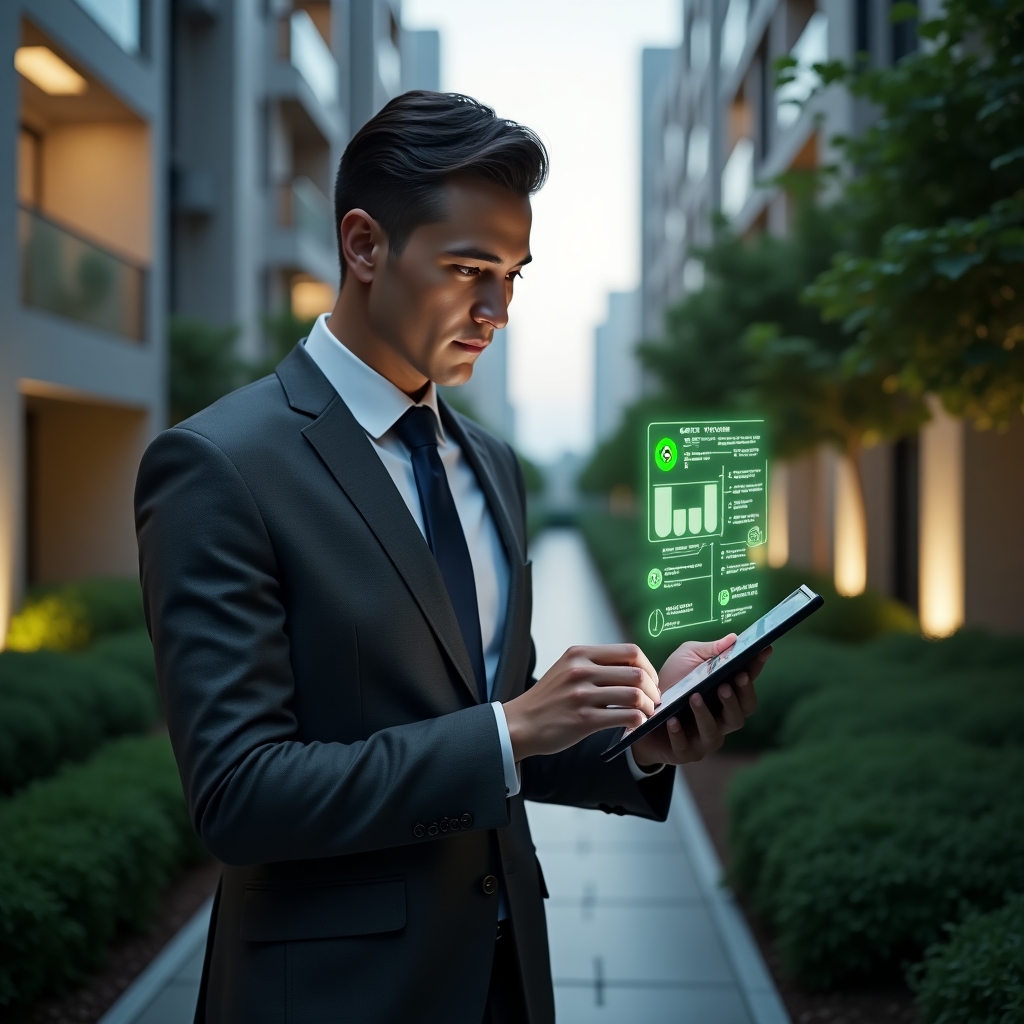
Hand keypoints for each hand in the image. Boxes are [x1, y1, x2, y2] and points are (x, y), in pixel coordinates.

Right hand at [504, 645, 661, 761]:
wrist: (521, 723)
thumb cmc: (548, 699)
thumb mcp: (568, 669)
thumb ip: (596, 665)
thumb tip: (634, 669)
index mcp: (580, 654)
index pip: (630, 651)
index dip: (648, 666)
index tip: (650, 680)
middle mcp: (581, 670)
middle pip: (636, 673)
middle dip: (652, 689)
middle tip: (653, 700)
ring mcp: (582, 695)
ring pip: (634, 695)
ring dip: (648, 707)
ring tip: (645, 714)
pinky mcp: (583, 719)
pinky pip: (625, 717)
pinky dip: (637, 721)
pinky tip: (633, 725)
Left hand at [630, 635, 770, 767]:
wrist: (640, 709)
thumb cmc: (671, 681)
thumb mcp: (686, 658)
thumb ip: (709, 650)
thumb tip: (734, 638)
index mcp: (726, 694)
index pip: (747, 682)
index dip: (756, 667)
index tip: (762, 650)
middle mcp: (721, 718)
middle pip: (741, 713)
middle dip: (738, 697)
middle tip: (728, 681)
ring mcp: (704, 738)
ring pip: (715, 733)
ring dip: (706, 715)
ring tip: (694, 697)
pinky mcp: (684, 752)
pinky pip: (686, 747)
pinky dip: (679, 734)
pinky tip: (672, 720)